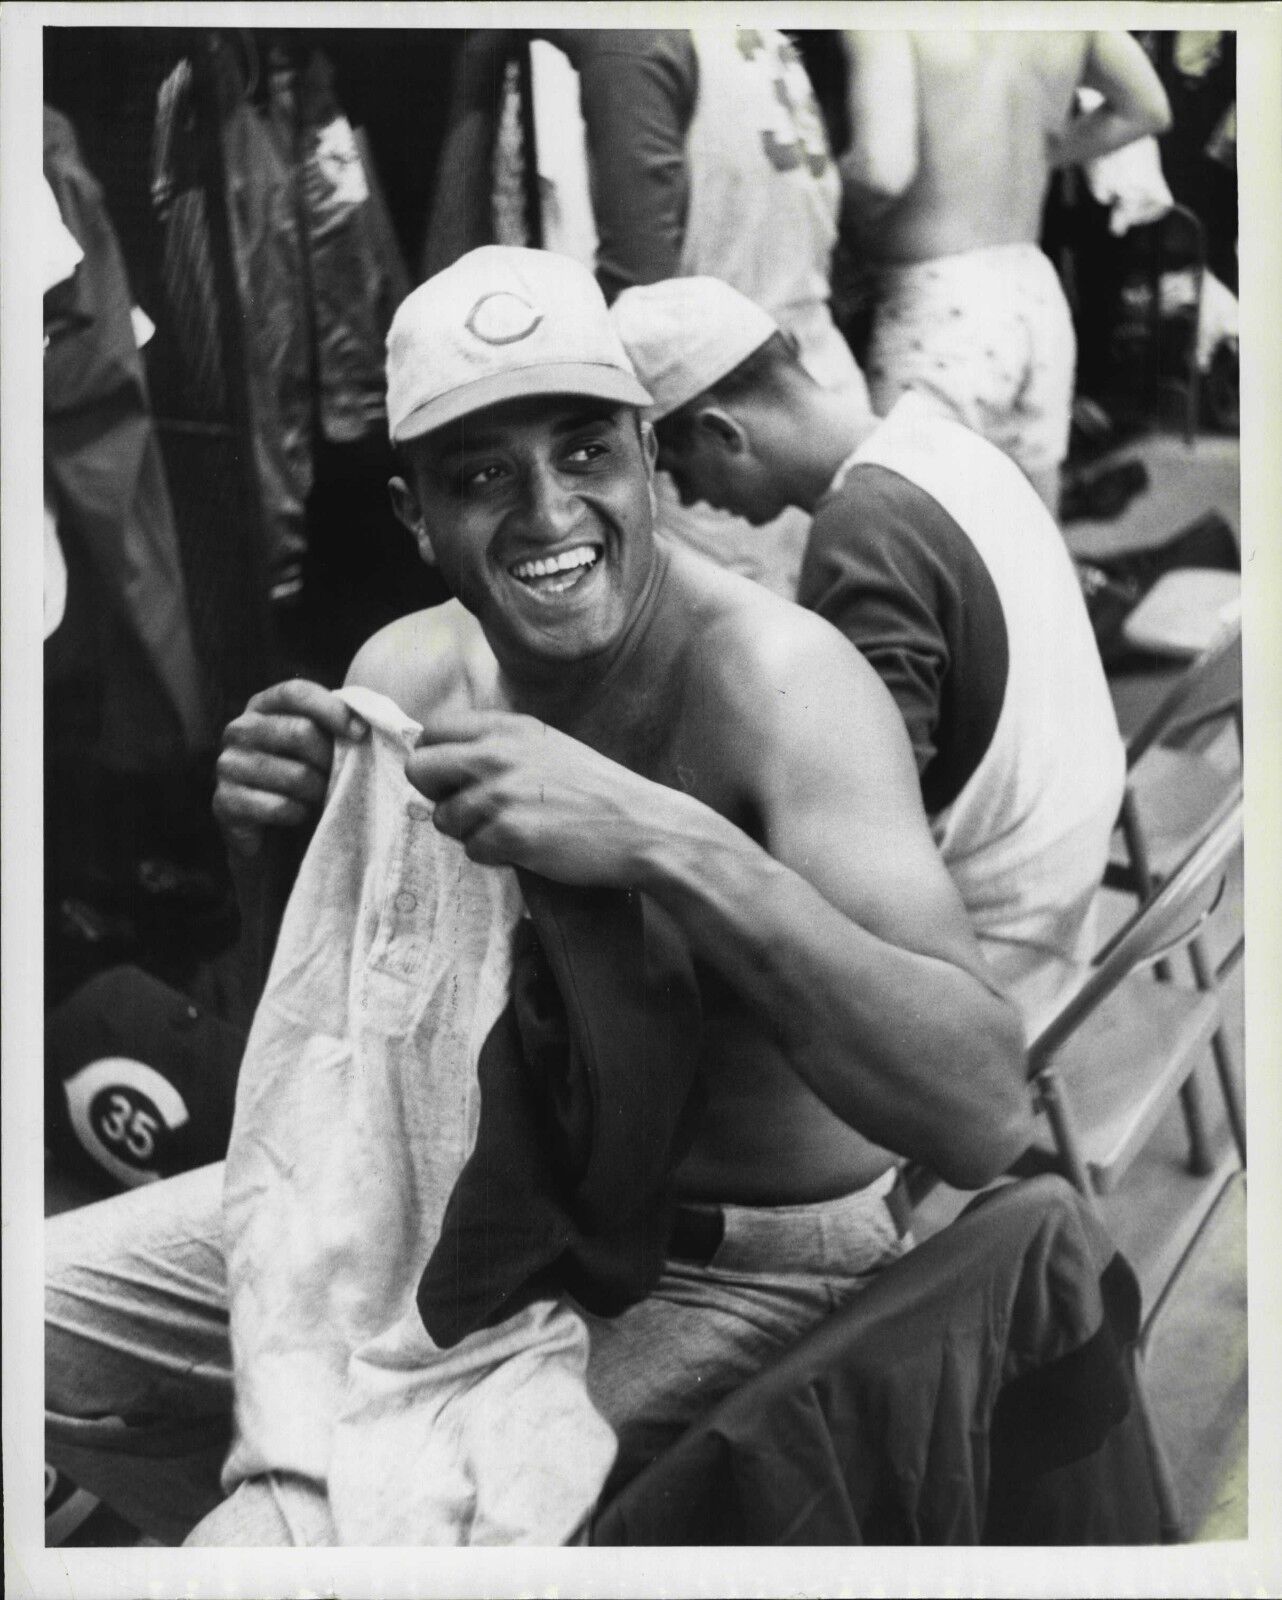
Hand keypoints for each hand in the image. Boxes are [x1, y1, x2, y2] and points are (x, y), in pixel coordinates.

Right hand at [213, 680, 366, 857]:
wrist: (273, 836)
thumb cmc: (304, 781)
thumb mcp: (320, 748)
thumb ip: (337, 728)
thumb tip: (366, 726)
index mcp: (263, 706)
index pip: (296, 692)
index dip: (332, 709)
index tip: (360, 733)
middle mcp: (239, 729)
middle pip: (299, 732)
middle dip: (330, 760)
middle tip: (339, 777)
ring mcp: (227, 765)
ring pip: (295, 774)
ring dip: (319, 791)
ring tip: (321, 798)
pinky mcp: (224, 801)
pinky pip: (279, 806)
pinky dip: (299, 814)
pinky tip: (299, 814)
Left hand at [404, 710, 669, 886]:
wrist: (644, 828)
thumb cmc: (599, 793)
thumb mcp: (550, 748)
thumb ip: (501, 747)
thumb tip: (448, 760)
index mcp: (509, 727)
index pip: (433, 730)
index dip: (438, 758)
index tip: (455, 778)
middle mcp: (499, 753)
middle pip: (420, 769)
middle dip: (438, 794)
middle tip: (470, 809)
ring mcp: (501, 794)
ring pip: (444, 818)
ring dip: (471, 832)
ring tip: (514, 830)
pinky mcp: (509, 834)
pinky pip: (472, 850)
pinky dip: (495, 856)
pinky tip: (528, 848)